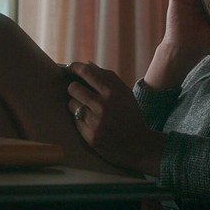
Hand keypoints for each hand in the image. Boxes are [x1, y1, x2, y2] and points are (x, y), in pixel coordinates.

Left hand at [66, 61, 163, 175]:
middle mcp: (102, 106)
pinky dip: (81, 120)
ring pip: (71, 104)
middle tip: (80, 93)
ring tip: (89, 110)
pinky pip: (75, 120)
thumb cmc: (131, 116)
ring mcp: (95, 122)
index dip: (74, 67)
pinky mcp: (90, 136)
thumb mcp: (126, 94)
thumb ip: (108, 78)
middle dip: (75, 89)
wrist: (139, 146)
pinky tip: (92, 123)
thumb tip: (87, 64)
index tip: (70, 68)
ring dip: (77, 105)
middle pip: (73, 88)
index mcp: (112, 92)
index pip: (86, 72)